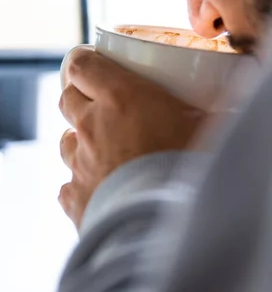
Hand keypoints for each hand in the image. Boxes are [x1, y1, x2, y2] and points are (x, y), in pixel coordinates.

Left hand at [58, 47, 205, 228]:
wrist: (169, 228)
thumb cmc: (192, 170)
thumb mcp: (206, 127)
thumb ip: (205, 109)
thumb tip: (226, 101)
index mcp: (120, 98)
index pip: (82, 65)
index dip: (85, 63)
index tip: (94, 66)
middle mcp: (92, 127)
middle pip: (67, 99)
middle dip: (81, 99)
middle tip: (103, 108)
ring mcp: (80, 164)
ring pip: (65, 141)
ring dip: (80, 142)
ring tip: (104, 150)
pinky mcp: (76, 199)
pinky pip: (68, 186)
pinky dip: (81, 184)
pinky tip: (100, 189)